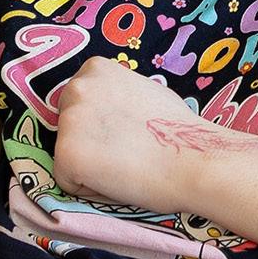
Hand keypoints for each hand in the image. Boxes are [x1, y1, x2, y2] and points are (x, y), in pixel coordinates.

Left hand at [52, 57, 198, 209]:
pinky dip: (89, 189)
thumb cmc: (177, 130)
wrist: (192, 159)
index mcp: (95, 69)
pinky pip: (68, 181)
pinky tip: (118, 181)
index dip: (101, 124)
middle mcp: (76, 88)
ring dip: (89, 166)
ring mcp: (68, 121)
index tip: (126, 132)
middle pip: (67, 126)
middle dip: (88, 142)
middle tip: (125, 152)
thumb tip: (111, 109)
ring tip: (125, 166)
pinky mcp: (65, 154)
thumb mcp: (144, 90)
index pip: (80, 103)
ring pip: (67, 154)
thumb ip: (118, 95)